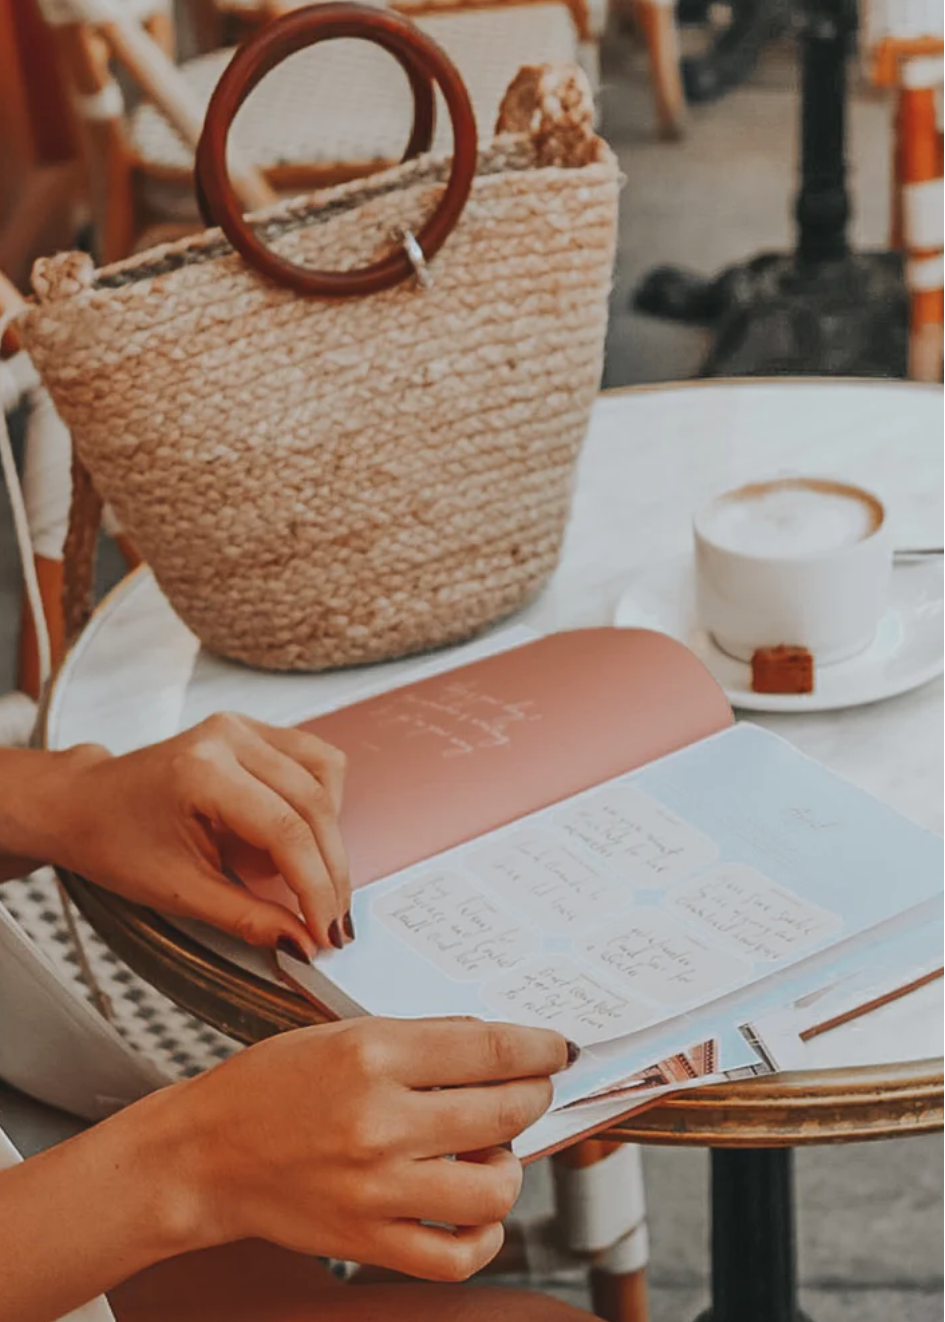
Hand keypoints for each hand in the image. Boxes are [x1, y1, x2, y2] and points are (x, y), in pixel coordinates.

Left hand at [46, 713, 348, 954]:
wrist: (83, 805)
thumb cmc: (115, 841)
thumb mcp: (179, 892)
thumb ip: (248, 917)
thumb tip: (301, 941)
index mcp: (203, 773)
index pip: (287, 832)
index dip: (316, 887)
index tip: (326, 931)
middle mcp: (229, 738)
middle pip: (314, 805)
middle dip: (330, 870)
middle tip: (331, 919)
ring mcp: (243, 727)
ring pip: (325, 776)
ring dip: (330, 833)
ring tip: (309, 875)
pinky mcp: (253, 730)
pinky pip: (313, 761)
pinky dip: (319, 804)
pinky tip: (300, 836)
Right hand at [167, 1017, 573, 1279]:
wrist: (206, 1155)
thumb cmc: (269, 1085)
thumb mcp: (342, 1034)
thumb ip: (419, 1040)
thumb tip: (495, 1047)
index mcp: (371, 1057)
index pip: (488, 1051)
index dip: (538, 1049)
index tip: (556, 1049)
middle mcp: (379, 1124)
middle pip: (502, 1114)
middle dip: (534, 1097)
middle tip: (532, 1090)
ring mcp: (375, 1190)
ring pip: (493, 1191)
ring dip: (510, 1166)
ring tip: (491, 1151)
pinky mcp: (367, 1240)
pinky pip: (456, 1256)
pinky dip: (483, 1236)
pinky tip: (475, 1210)